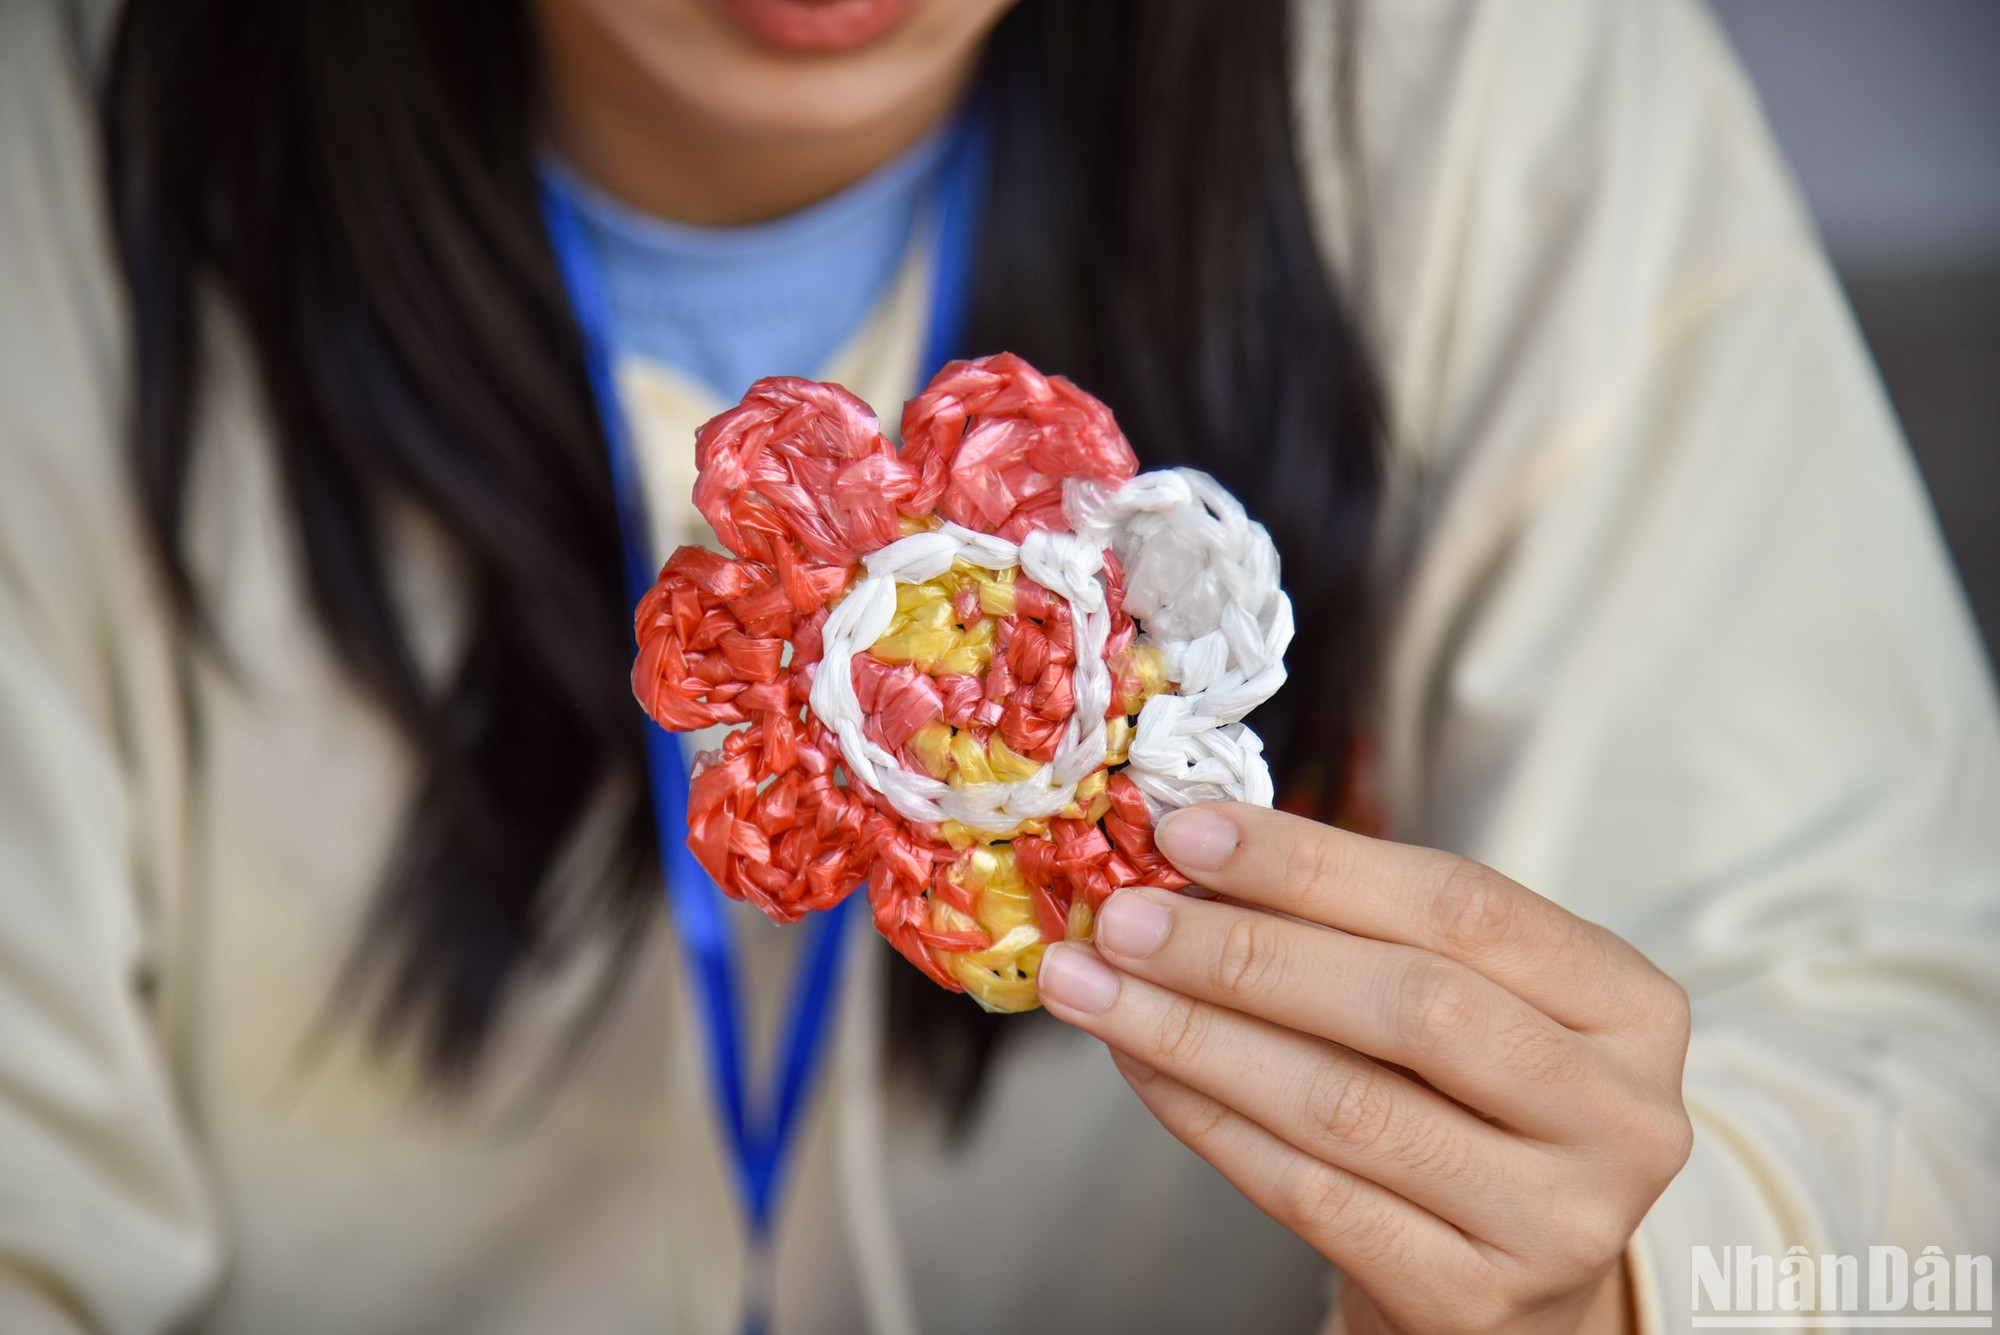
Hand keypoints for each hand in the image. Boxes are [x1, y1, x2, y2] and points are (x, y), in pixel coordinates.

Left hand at [1035, 803, 1691, 1334]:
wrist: (1516, 1285)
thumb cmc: (1473, 1108)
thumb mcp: (1466, 1003)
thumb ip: (1360, 929)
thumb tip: (1192, 857)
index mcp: (1629, 1004)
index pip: (1463, 905)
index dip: (1313, 864)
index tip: (1187, 832)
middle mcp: (1618, 1115)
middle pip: (1411, 1005)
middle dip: (1244, 952)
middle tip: (1123, 920)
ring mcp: (1554, 1221)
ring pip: (1347, 1105)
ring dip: (1197, 1034)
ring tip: (1095, 987)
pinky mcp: (1473, 1304)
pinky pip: (1311, 1196)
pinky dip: (1208, 1120)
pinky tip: (1141, 1067)